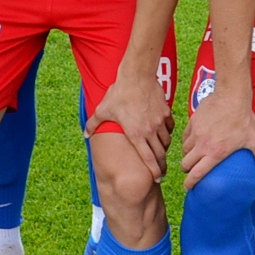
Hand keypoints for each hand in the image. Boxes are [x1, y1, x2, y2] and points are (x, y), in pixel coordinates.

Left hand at [86, 63, 174, 179]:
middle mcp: (150, 131)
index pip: (149, 158)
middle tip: (161, 172)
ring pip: (166, 141)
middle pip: (160, 154)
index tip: (157, 178)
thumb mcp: (103, 110)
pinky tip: (164, 134)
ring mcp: (160, 121)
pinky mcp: (166, 112)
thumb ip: (93, 124)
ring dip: (164, 149)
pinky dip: (168, 133)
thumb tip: (85, 134)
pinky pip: (169, 128)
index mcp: (136, 134)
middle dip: (161, 165)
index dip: (154, 171)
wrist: (137, 76)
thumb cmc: (119, 93)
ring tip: (161, 153)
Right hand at [179, 82, 254, 187]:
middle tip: (191, 171)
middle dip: (186, 170)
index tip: (189, 187)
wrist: (232, 95)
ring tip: (193, 156)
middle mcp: (202, 145)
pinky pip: (184, 137)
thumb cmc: (244, 118)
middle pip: (186, 164)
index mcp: (215, 153)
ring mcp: (196, 133)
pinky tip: (192, 142)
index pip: (197, 174)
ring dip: (187, 156)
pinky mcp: (192, 122)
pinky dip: (186, 142)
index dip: (190, 183)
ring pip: (184, 150)